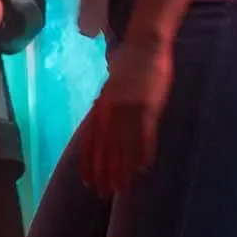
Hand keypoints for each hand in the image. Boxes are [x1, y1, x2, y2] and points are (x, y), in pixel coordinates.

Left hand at [81, 39, 172, 195]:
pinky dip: (143, 152)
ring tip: (123, 188)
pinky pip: (144, 134)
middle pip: (104, 147)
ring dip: (122, 169)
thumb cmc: (130, 64)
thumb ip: (105, 105)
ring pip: (123, 145)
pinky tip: (143, 167)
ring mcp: (129, 107)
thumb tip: (99, 123)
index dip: (89, 163)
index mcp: (101, 104)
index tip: (88, 181)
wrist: (145, 43)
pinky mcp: (148, 105)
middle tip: (104, 193)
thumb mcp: (111, 86)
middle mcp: (111, 108)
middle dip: (103, 172)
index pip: (91, 140)